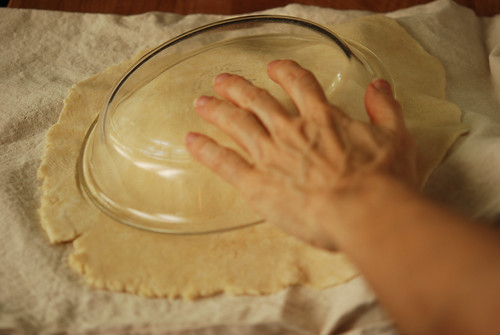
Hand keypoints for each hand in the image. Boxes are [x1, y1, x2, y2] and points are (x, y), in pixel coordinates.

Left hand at [185, 60, 415, 248]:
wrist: (364, 211)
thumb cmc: (382, 180)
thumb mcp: (396, 137)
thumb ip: (384, 109)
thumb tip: (380, 86)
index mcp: (322, 118)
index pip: (298, 84)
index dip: (284, 72)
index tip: (274, 67)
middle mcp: (291, 130)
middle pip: (257, 100)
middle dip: (238, 87)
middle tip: (222, 80)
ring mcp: (270, 155)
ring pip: (236, 124)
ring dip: (217, 110)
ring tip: (201, 102)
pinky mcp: (256, 183)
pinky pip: (224, 162)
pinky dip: (206, 150)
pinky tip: (191, 140)